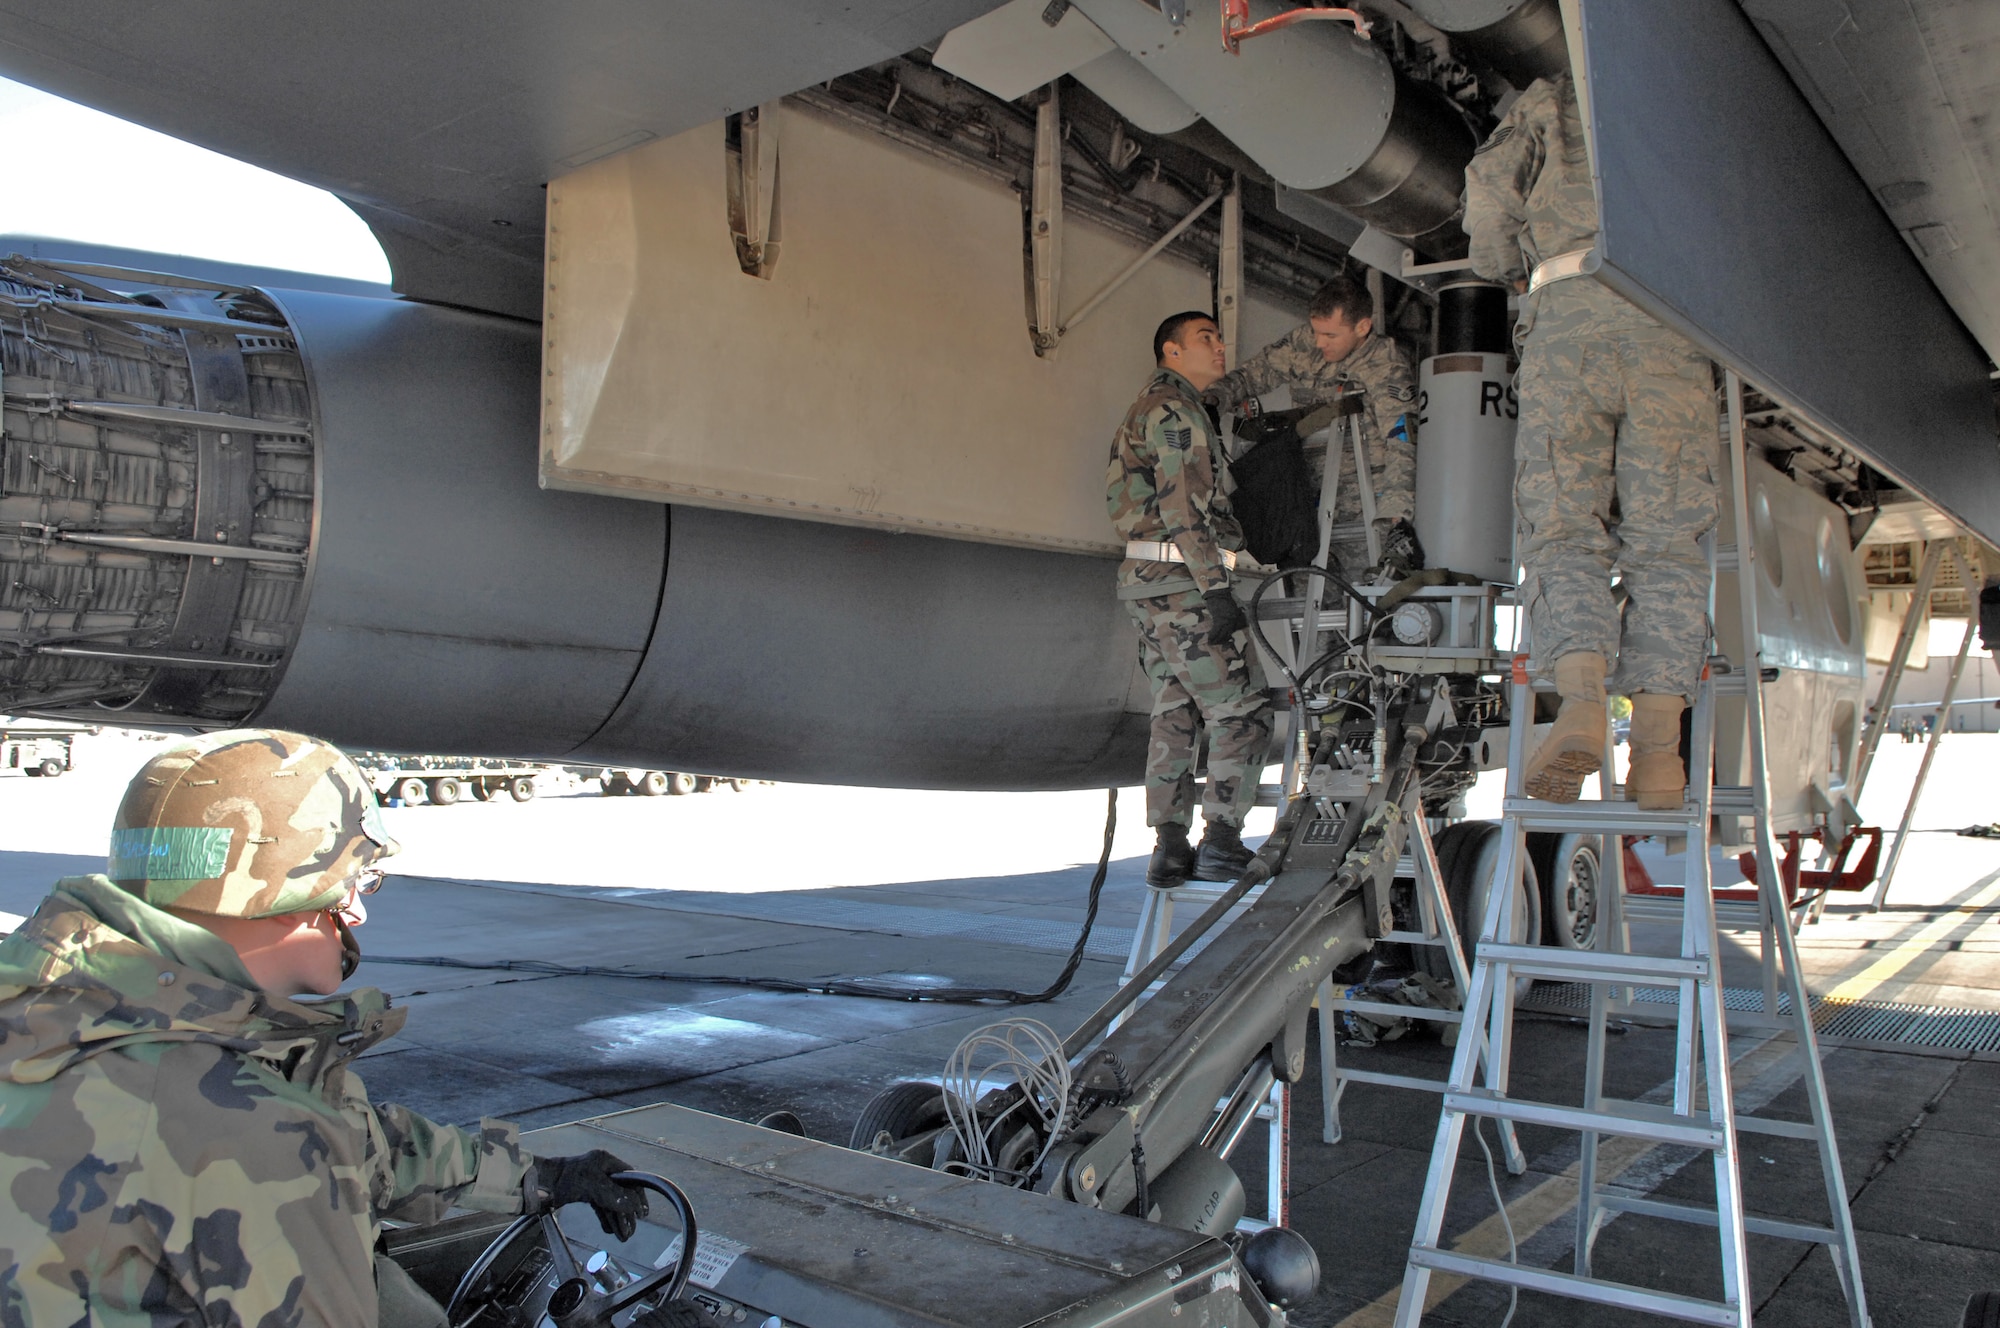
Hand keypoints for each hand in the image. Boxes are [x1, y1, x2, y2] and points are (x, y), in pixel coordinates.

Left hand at [526, 1150, 648, 1241]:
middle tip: (631, 1230)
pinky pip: (600, 1207)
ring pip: (611, 1203)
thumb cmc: (564, 1178)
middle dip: (627, 1213)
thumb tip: (635, 1206)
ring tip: (624, 1235)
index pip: (630, 1178)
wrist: (540, 1184)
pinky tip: (611, 1230)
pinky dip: (606, 1219)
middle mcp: (601, 1171)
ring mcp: (593, 1183)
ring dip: (618, 1219)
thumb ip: (615, 1196)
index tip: (642, 1211)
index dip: (637, 1195)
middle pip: (621, 1193)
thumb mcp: (593, 1185)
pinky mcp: (585, 1194)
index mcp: (606, 1161)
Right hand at [1203, 590, 1247, 644]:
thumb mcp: (1231, 608)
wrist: (1218, 593)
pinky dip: (1212, 636)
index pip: (1234, 629)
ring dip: (1217, 640)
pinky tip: (1209, 640)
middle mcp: (1233, 620)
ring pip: (1222, 634)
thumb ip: (1230, 616)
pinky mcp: (1219, 620)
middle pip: (1228, 633)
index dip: (1228, 636)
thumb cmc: (1223, 599)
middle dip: (1222, 640)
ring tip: (1212, 643)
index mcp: (1237, 617)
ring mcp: (1226, 620)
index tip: (1225, 640)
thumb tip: (1225, 625)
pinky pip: (1216, 631)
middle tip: (1217, 644)